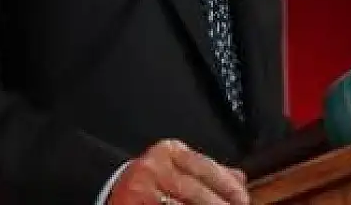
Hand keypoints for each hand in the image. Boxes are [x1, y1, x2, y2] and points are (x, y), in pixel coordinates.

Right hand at [110, 139, 249, 204]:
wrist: (108, 188)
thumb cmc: (149, 181)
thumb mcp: (176, 167)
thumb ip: (207, 171)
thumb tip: (240, 179)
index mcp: (167, 151)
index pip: (204, 166)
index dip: (227, 186)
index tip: (242, 199)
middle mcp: (152, 168)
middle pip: (195, 191)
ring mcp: (141, 192)